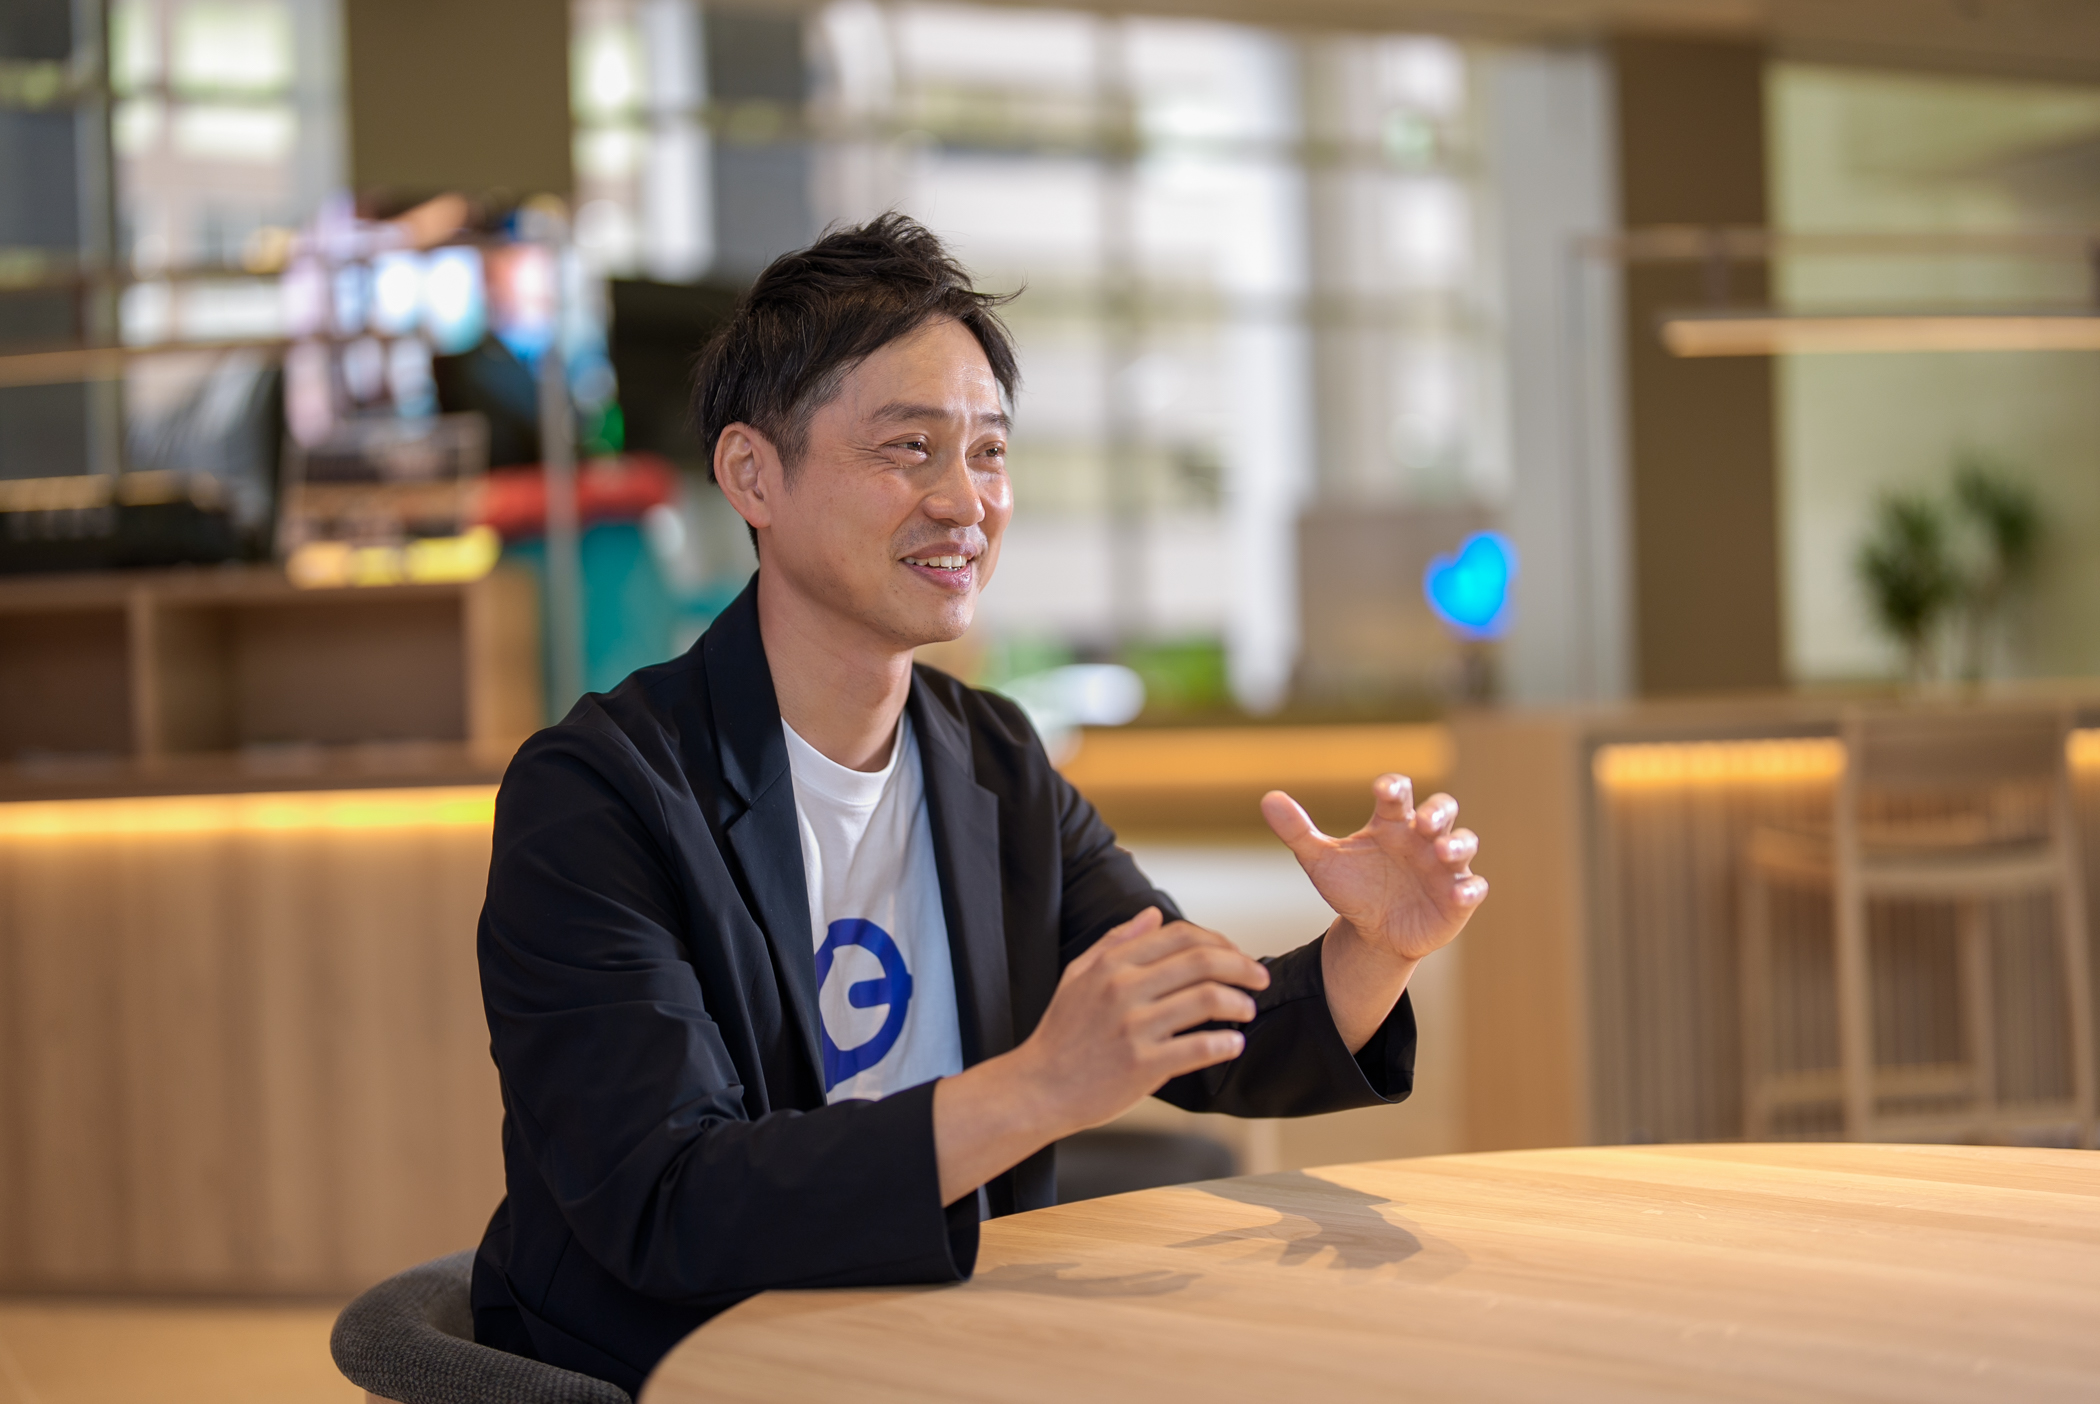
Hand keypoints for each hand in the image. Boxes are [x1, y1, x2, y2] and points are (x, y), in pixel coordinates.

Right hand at [931, 907, 1269, 1203]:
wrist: (1039, 1088)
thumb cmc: (1061, 1033)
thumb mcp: (1078, 975)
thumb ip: (1116, 941)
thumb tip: (1152, 914)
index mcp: (1112, 965)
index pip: (1180, 936)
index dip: (1218, 941)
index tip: (1235, 955)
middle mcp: (1123, 990)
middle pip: (1202, 962)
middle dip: (1242, 967)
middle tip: (1260, 978)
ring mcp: (1134, 1028)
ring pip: (1207, 1000)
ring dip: (1239, 1002)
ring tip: (1247, 1010)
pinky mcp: (1143, 1065)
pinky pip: (1198, 1048)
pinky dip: (1225, 1044)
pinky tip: (1233, 1044)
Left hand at [1261, 776, 1485, 967]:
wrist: (1371, 935)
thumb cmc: (1352, 889)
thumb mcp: (1321, 862)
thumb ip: (1297, 831)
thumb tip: (1267, 798)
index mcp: (1392, 823)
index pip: (1399, 793)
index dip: (1394, 787)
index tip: (1383, 790)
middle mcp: (1422, 838)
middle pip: (1442, 809)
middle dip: (1437, 812)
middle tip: (1422, 822)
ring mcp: (1444, 867)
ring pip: (1464, 843)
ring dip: (1457, 844)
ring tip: (1442, 852)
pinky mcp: (1457, 898)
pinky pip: (1473, 888)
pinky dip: (1469, 888)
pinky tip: (1457, 893)